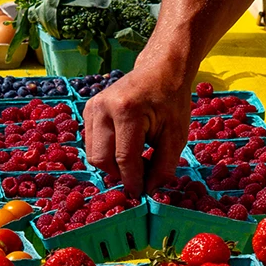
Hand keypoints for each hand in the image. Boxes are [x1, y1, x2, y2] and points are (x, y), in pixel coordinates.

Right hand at [83, 50, 191, 196]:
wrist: (161, 70)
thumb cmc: (172, 101)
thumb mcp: (176, 135)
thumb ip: (163, 166)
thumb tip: (148, 191)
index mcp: (128, 111)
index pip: (125, 158)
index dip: (133, 181)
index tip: (140, 195)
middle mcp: (103, 107)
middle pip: (102, 159)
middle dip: (121, 174)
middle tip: (141, 175)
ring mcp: (92, 107)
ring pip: (93, 154)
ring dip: (113, 164)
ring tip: (137, 157)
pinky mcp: (88, 109)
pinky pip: (92, 143)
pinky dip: (107, 152)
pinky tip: (127, 145)